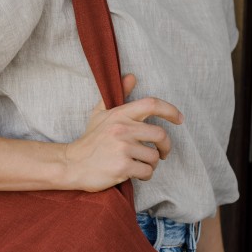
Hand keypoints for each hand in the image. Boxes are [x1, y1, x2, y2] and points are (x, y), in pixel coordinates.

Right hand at [62, 73, 183, 192]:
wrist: (72, 164)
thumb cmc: (89, 141)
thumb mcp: (100, 114)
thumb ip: (118, 96)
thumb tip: (131, 76)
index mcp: (120, 114)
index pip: (152, 105)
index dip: (170, 111)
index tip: (179, 119)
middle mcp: (123, 129)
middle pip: (159, 135)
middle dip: (165, 147)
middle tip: (163, 153)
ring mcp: (122, 149)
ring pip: (153, 157)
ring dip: (152, 164)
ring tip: (143, 166)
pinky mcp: (122, 167)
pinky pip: (146, 171)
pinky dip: (146, 175)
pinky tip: (137, 175)